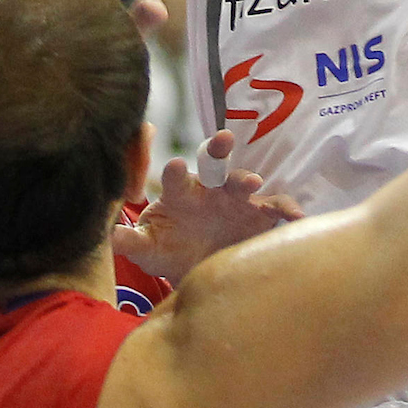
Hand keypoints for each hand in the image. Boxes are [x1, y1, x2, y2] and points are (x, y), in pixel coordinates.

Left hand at [110, 130, 301, 282]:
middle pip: (213, 163)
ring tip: (253, 185)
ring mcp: (237, 200)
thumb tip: (109, 234)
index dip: (173, 171)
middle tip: (222, 139)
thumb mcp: (148, 249)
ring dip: (248, 180)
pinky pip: (276, 208)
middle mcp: (210, 189)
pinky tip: (298, 217)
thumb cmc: (169, 250)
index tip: (173, 165)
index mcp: (180, 193)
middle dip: (216, 149)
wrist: (200, 268)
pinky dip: (288, 209)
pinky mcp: (261, 216)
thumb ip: (132, 241)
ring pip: (244, 182)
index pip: (175, 177)